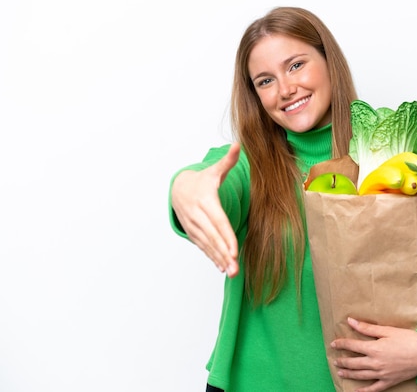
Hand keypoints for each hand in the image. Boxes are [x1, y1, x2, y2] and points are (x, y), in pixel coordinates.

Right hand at [171, 143, 240, 276]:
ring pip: (208, 245)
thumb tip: (238, 145)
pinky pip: (203, 247)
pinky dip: (212, 257)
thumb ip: (227, 161)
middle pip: (213, 237)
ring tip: (232, 272)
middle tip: (235, 269)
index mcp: (205, 201)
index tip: (234, 251)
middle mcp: (198, 216)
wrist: (178, 188)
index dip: (226, 237)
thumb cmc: (201, 181)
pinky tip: (222, 267)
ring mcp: (194, 226)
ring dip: (219, 259)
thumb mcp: (213, 171)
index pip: (218, 222)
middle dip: (224, 254)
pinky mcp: (193, 233)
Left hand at [330, 317, 416, 391]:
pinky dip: (364, 391)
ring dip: (349, 373)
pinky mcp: (389, 381)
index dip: (341, 344)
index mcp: (374, 348)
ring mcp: (382, 374)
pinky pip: (374, 388)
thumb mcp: (387, 330)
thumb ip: (367, 328)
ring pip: (360, 375)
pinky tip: (356, 391)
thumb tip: (351, 321)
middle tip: (335, 359)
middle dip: (342, 360)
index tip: (334, 343)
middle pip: (353, 362)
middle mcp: (375, 362)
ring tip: (340, 371)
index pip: (352, 345)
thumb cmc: (409, 339)